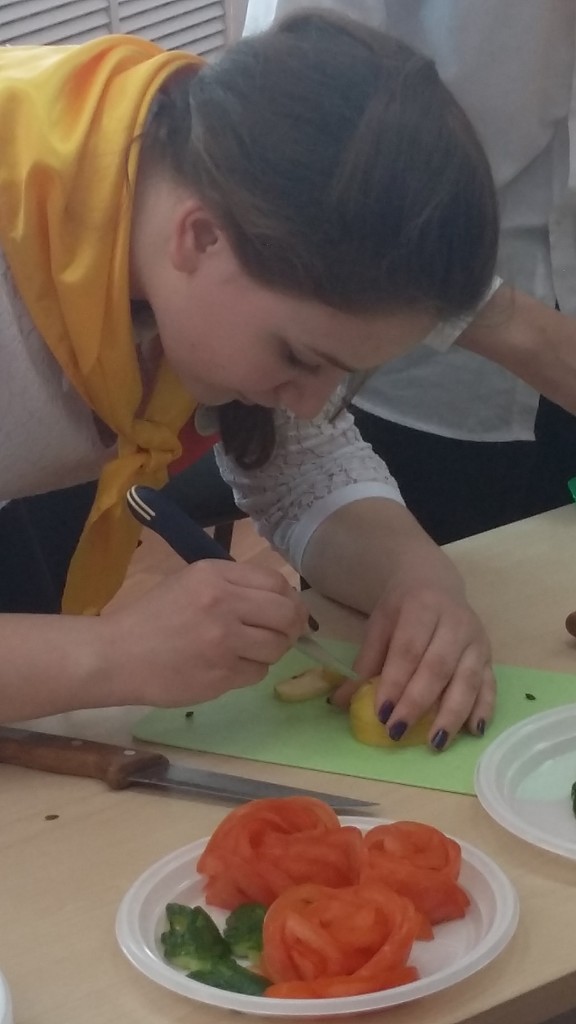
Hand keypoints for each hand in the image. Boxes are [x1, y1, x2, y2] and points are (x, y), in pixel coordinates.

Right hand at [100, 560, 308, 706]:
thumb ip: (233, 585)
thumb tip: (281, 600)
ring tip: (251, 651)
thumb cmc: (152, 617)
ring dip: (272, 651)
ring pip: (277, 646)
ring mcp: (224, 642)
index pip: (276, 583)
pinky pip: (257, 672)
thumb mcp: (190, 582)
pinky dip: (250, 670)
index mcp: (215, 576)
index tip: (288, 609)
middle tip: (286, 634)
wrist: (116, 656)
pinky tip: (229, 666)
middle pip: (286, 614)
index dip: (290, 598)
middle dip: (293, 626)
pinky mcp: (221, 674)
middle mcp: (223, 604)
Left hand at [331, 583, 494, 749]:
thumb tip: (341, 702)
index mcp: (423, 607)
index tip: (381, 713)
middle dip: (417, 703)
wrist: (435, 582)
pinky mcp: (490, 656)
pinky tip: (472, 732)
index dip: (395, 683)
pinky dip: (484, 710)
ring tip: (435, 743)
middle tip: (398, 731)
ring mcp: (477, 640)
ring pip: (467, 680)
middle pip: (438, 668)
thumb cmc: (403, 608)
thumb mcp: (380, 624)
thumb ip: (365, 662)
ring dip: (452, 714)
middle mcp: (455, 623)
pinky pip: (490, 685)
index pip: (408, 650)